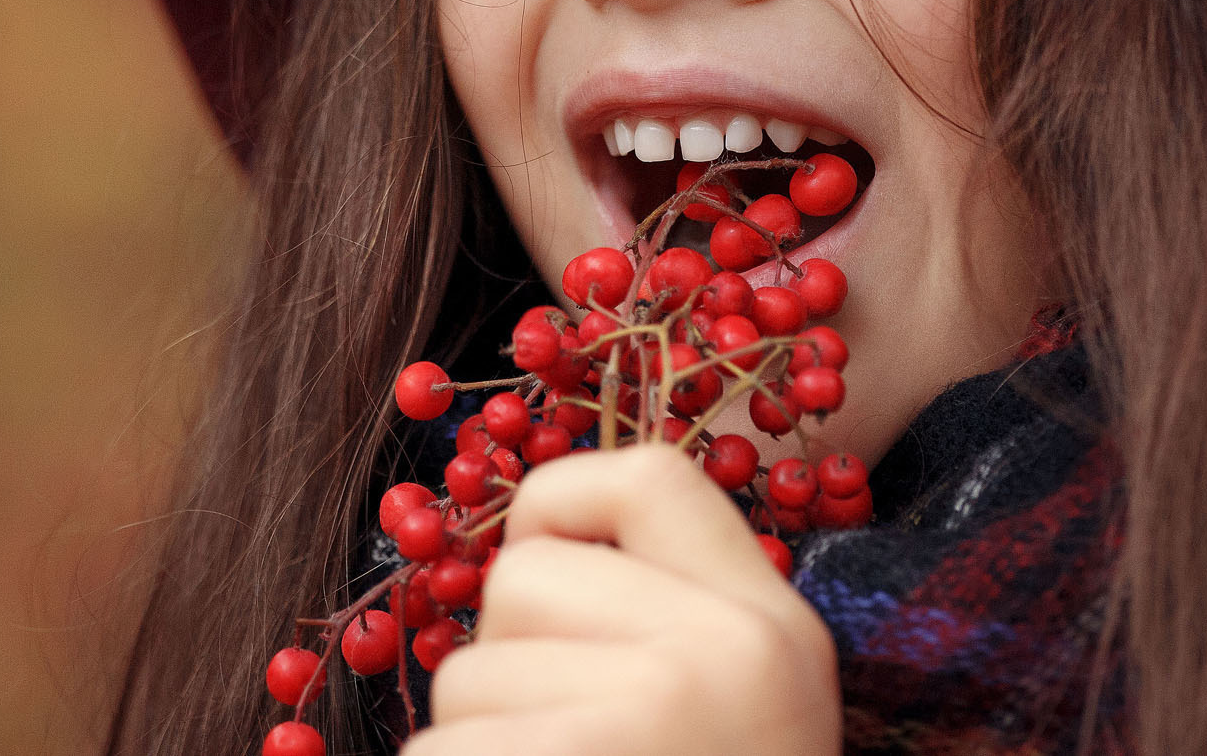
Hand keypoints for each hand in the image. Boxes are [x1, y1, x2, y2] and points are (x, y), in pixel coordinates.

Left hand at [405, 442, 841, 755]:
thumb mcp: (752, 707)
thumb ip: (671, 620)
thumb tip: (526, 552)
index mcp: (773, 625)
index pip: (648, 478)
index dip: (557, 502)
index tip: (539, 563)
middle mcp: (725, 650)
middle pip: (522, 579)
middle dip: (507, 659)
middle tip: (560, 734)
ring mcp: (652, 710)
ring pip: (465, 676)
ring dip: (475, 741)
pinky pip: (432, 752)